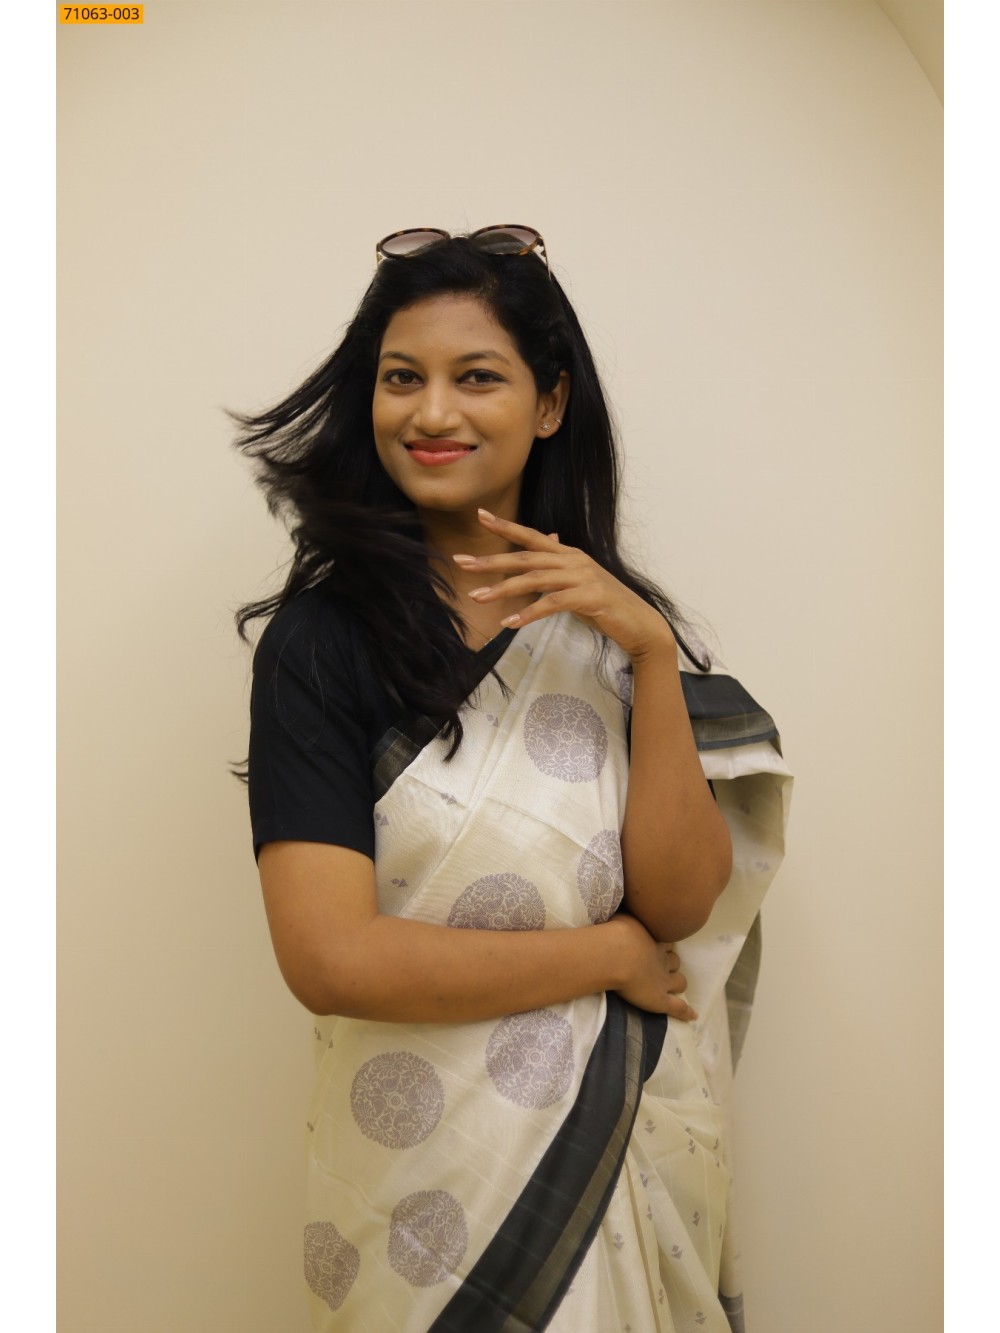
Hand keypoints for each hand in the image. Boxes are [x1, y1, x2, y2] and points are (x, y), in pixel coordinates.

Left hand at [453, 510, 673, 660]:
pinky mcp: (588, 597)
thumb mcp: (579, 582)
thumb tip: (549, 541)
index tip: (480, 515)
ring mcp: (582, 577)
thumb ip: (559, 568)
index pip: (531, 536)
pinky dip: (528, 612)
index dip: (506, 526)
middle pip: (525, 557)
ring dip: (502, 589)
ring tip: (477, 597)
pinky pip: (551, 603)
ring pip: (534, 579)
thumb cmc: (606, 605)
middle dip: (491, 560)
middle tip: (462, 562)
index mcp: (568, 554)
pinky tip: (509, 622)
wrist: (639, 623)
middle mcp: (573, 560)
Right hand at [607, 913, 696, 1020]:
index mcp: (653, 941)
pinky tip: (692, 1016)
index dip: (663, 945)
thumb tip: (626, 907)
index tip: (659, 944)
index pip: (665, 942)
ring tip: (675, 987)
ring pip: (679, 982)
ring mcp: (663, 981)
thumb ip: (627, 916)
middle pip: (674, 961)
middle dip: (671, 963)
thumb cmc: (613, 933)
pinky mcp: (660, 1000)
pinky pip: (678, 1008)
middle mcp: (661, 960)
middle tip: (662, 965)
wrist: (615, 954)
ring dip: (678, 983)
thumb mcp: (621, 916)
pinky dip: (686, 1012)